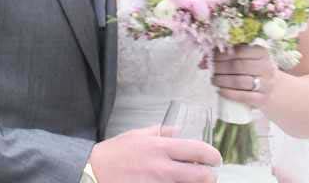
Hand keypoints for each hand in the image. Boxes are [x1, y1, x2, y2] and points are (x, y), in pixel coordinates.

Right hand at [90, 125, 220, 182]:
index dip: (212, 155)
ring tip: (193, 181)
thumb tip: (177, 131)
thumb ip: (160, 132)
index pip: (197, 150)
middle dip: (210, 177)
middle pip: (201, 176)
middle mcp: (162, 167)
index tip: (216, 158)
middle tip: (209, 176)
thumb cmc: (114, 154)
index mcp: (160, 147)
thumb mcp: (137, 135)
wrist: (93, 173)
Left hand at [211, 45, 278, 109]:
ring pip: (239, 81)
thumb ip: (228, 56)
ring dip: (222, 80)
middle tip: (211, 68)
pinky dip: (229, 93)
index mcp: (262, 53)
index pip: (240, 51)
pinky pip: (243, 96)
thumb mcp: (247, 59)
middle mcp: (266, 68)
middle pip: (238, 66)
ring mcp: (265, 85)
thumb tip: (203, 60)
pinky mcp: (262, 99)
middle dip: (220, 67)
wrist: (273, 89)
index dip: (223, 53)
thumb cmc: (255, 70)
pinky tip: (220, 91)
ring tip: (213, 79)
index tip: (212, 56)